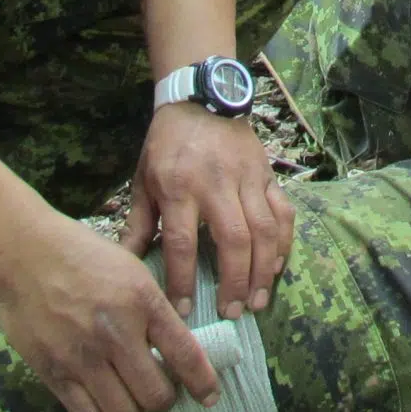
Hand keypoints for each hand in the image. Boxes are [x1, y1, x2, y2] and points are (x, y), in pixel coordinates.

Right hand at [0, 200, 219, 411]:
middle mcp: (116, 333)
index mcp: (142, 302)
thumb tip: (178, 350)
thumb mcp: (132, 270)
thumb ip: (155, 310)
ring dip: (134, 409)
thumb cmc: (82, 256)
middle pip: (156, 395)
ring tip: (131, 396)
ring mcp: (82, 356)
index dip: (203, 384)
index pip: (185, 355)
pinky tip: (104, 401)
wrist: (24, 252)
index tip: (210, 397)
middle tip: (161, 391)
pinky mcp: (53, 371)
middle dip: (165, 400)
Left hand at [124, 103, 294, 319]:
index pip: (181, 243)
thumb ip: (137, 225)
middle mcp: (215, 183)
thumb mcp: (143, 181)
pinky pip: (283, 212)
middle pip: (232, 240)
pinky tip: (277, 268)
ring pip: (264, 230)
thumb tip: (126, 265)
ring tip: (257, 300)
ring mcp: (247, 178)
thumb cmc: (166, 145)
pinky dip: (284, 243)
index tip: (184, 311)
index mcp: (178, 187)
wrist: (201, 98)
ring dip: (263, 270)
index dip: (182, 280)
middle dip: (235, 281)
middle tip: (233, 313)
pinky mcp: (268, 174)